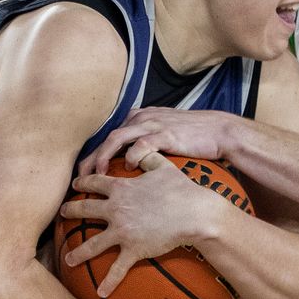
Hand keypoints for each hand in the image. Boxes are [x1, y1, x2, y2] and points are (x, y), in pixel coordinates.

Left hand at [61, 152, 216, 297]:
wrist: (194, 213)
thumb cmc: (182, 189)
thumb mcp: (163, 166)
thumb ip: (147, 156)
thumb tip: (137, 151)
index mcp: (121, 188)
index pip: (95, 183)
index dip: (83, 183)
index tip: (75, 185)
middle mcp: (116, 209)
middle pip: (85, 210)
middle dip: (70, 212)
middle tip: (61, 214)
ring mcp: (122, 231)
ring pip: (93, 244)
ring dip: (79, 253)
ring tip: (68, 260)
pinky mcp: (133, 249)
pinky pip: (117, 269)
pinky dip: (109, 282)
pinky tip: (100, 293)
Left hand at [79, 107, 238, 178]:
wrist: (219, 131)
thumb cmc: (191, 138)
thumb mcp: (162, 136)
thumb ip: (144, 145)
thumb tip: (127, 166)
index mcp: (139, 119)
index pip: (108, 137)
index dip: (93, 156)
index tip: (83, 177)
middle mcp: (142, 118)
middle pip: (107, 138)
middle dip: (92, 159)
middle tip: (80, 180)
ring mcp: (153, 125)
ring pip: (118, 138)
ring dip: (104, 157)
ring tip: (97, 176)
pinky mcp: (166, 133)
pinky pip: (142, 143)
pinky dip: (132, 155)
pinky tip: (127, 168)